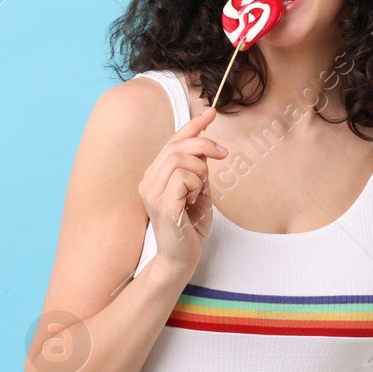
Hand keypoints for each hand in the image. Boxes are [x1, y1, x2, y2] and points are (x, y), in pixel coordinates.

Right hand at [137, 107, 223, 275]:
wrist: (181, 258)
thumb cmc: (190, 227)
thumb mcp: (198, 191)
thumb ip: (198, 170)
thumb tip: (207, 148)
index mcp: (155, 175)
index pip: (173, 142)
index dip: (193, 125)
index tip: (211, 113)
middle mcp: (148, 181)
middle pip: (177, 146)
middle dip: (205, 145)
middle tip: (223, 155)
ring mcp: (152, 192)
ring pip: (180, 159)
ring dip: (200, 170)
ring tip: (200, 190)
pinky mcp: (162, 204)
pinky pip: (182, 177)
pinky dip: (196, 184)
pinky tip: (194, 199)